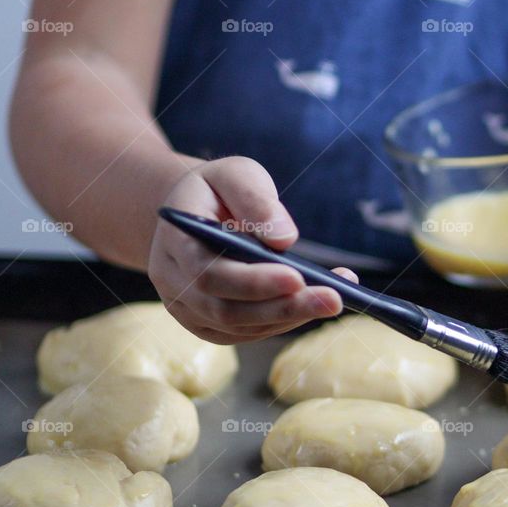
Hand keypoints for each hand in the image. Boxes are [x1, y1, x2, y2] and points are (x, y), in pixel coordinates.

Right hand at [148, 156, 355, 343]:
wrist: (192, 210)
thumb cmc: (218, 190)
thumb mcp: (235, 174)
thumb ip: (255, 199)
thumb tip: (285, 240)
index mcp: (175, 241)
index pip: (208, 272)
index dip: (253, 281)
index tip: (297, 277)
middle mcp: (172, 282)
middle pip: (225, 310)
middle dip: (282, 307)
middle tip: (333, 299)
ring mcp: (187, 308)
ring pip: (239, 326)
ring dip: (290, 316)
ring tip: (335, 297)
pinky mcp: (207, 323)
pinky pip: (246, 332)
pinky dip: (283, 321)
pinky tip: (314, 304)